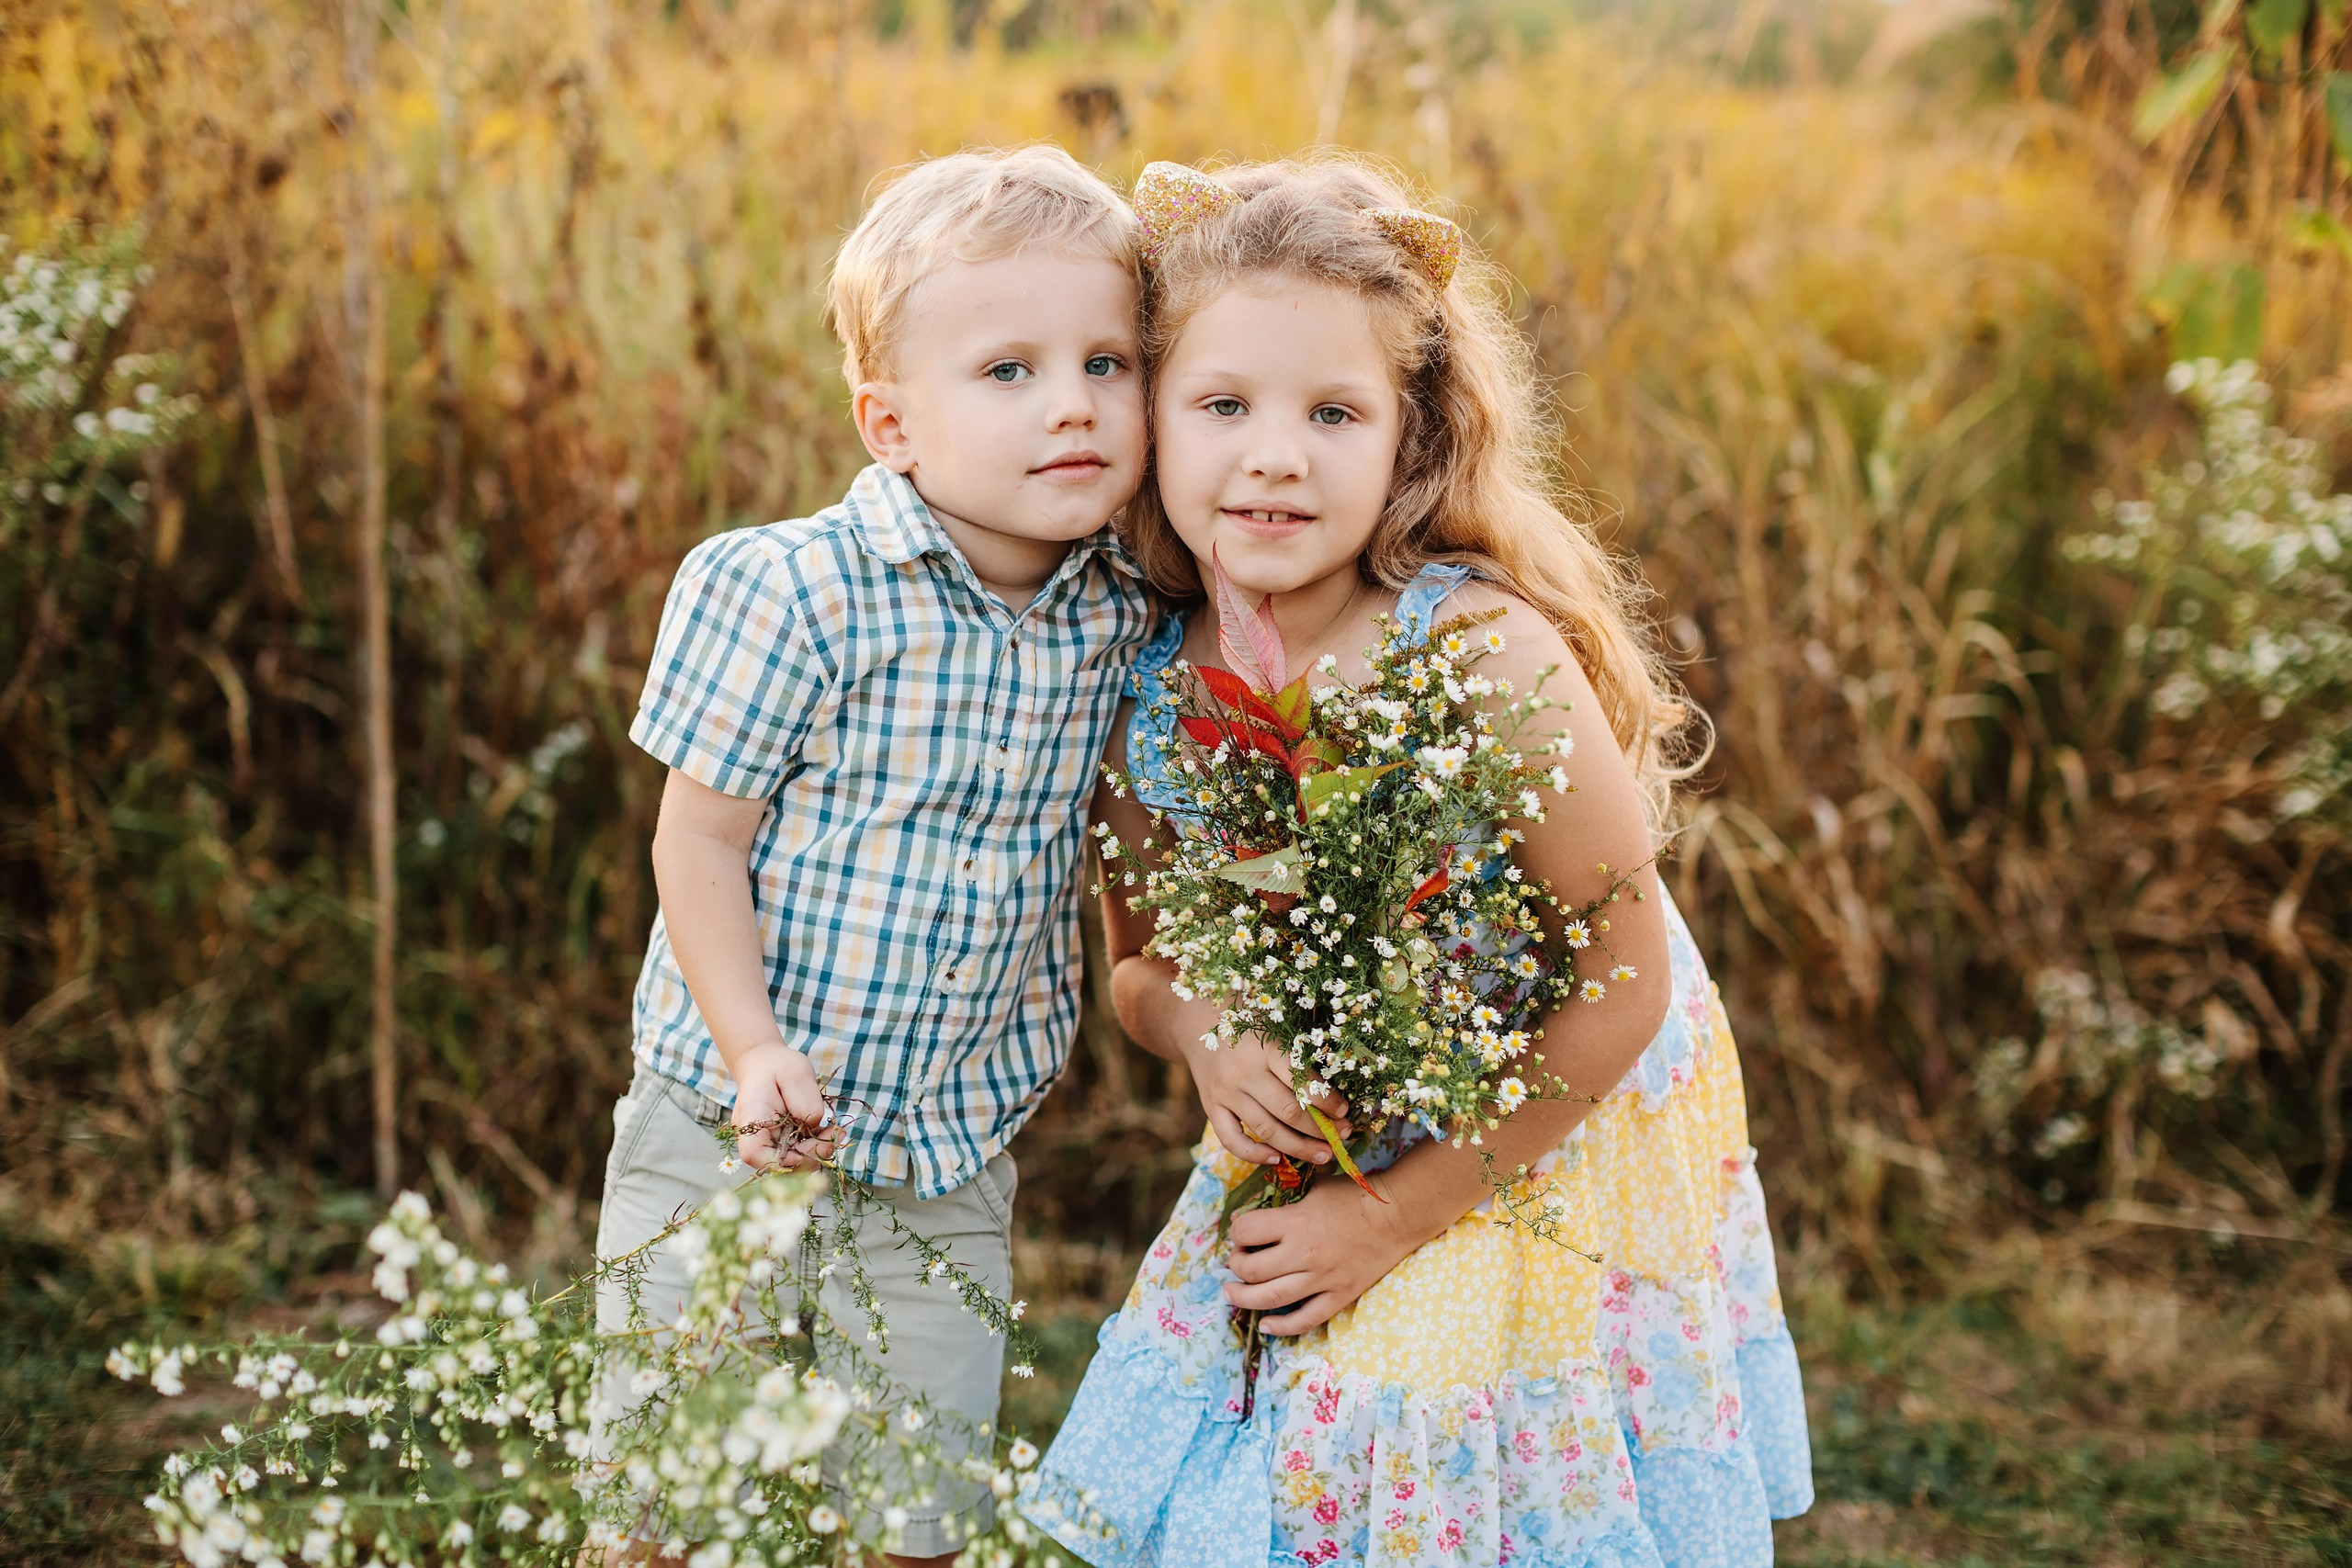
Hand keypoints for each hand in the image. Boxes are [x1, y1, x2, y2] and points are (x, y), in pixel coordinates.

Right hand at [728, 1042, 841, 1171]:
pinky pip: (796, 1156)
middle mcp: (753, 1137)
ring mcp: (765, 1145)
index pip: (755, 1154)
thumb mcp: (796, 1072)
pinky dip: (815, 1148)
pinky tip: (828, 1132)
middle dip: (811, 1155)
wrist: (765, 1066)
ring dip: (816, 1152)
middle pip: (778, 1164)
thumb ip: (805, 1100)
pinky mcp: (779, 1146)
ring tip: (834, 1131)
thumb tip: (813, 1126)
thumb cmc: (778, 1066)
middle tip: (834, 1133)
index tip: (809, 1144)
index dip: (783, 1159)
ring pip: (790, 1164)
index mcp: (751, 1117)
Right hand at [1181, 1028, 1350, 1167]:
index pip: (1301, 1081)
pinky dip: (1255, 1155)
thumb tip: (1336, 1088)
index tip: (1345, 1111)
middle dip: (1321, 1129)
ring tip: (1324, 1155)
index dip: (1327, 1101)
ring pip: (1266, 1130)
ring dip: (1299, 1147)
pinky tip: (1277, 1158)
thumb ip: (1300, 1052)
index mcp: (1265, 1047)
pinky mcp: (1211, 1107)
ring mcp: (1225, 1092)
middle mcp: (1243, 1072)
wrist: (1196, 1021)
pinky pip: (1232, 1141)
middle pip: (1288, 1111)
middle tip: (1342, 1136)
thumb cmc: (1248, 1023)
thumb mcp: (1275, 1025)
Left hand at [1222, 1171, 1417, 1334]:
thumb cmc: (1355, 1196)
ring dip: (1244, 1298)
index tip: (1239, 1232)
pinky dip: (1282, 1327)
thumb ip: (1284, 1199)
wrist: (1398, 1215)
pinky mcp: (1339, 1296)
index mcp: (1297, 1222)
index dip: (1236, 1231)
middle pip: (1252, 1269)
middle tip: (1236, 1261)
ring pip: (1271, 1298)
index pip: (1247, 1231)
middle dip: (1236, 1265)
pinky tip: (1265, 1325)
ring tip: (1233, 1293)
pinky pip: (1305, 1319)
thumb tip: (1249, 1216)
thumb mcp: (1315, 1187)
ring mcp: (1322, 1279)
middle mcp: (1305, 1253)